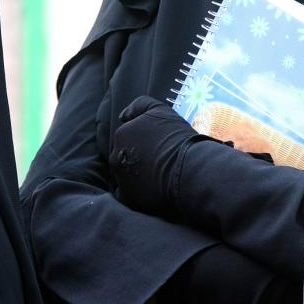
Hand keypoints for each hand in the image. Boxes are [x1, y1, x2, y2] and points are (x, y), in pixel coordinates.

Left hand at [110, 96, 226, 217]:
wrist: (188, 168)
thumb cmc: (176, 138)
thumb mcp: (159, 110)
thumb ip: (139, 105)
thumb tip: (122, 116)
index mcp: (121, 134)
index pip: (128, 138)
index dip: (144, 142)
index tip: (159, 146)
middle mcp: (115, 156)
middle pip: (124, 157)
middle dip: (137, 159)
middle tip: (159, 161)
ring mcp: (120, 178)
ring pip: (125, 176)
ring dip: (136, 175)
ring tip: (158, 176)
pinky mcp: (128, 198)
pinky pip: (127, 196)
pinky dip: (136, 194)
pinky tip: (152, 190)